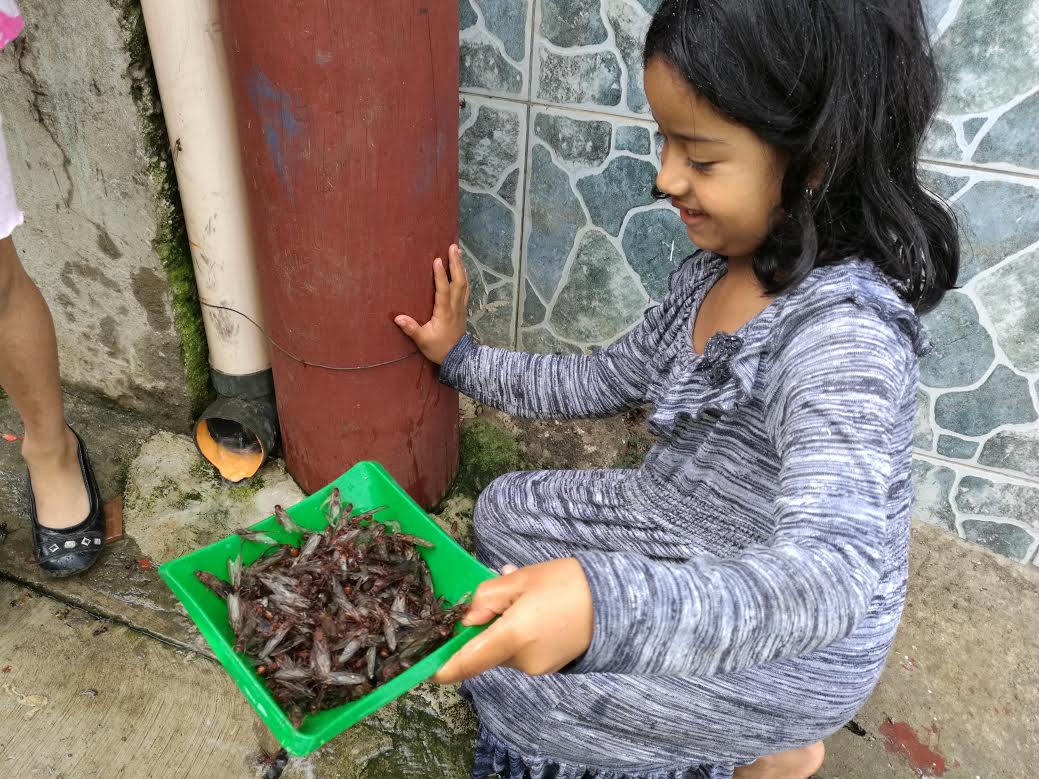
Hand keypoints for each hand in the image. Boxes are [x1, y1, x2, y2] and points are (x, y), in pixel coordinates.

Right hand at [395, 244, 468, 364]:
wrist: (458, 358)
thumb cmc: (439, 349)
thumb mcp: (423, 340)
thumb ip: (411, 329)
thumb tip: (397, 318)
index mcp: (444, 312)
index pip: (443, 290)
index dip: (440, 275)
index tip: (437, 260)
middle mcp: (455, 306)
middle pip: (458, 281)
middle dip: (456, 263)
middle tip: (452, 247)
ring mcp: (461, 307)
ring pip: (464, 283)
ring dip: (461, 266)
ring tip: (458, 251)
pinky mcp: (463, 309)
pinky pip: (465, 289)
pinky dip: (464, 276)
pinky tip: (461, 269)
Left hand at [433, 558, 593, 683]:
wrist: (616, 603)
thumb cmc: (567, 584)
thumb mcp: (520, 579)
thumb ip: (485, 598)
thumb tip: (465, 619)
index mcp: (512, 638)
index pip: (466, 662)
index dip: (444, 667)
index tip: (427, 667)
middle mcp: (521, 661)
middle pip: (485, 650)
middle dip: (486, 626)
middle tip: (505, 595)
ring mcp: (537, 667)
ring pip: (504, 649)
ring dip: (505, 628)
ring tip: (528, 598)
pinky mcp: (549, 666)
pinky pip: (522, 651)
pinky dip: (521, 634)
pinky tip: (539, 610)